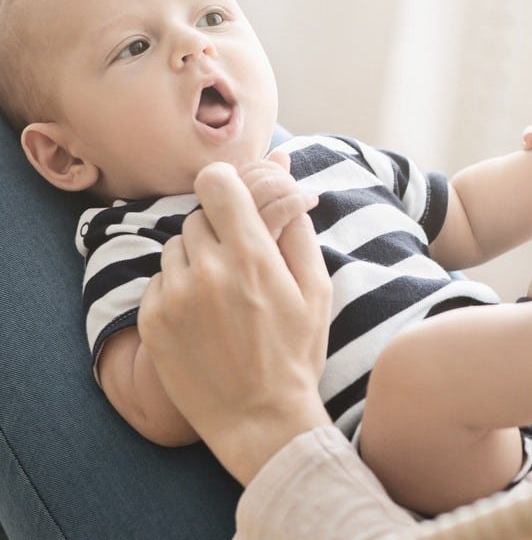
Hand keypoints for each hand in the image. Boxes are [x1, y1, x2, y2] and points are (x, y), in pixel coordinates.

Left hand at [137, 162, 332, 484]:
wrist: (259, 419)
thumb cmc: (296, 352)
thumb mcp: (316, 288)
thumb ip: (297, 228)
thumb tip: (286, 176)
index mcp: (252, 256)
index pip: (216, 182)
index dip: (226, 183)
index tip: (236, 200)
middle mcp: (207, 270)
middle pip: (198, 215)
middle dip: (220, 230)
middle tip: (242, 262)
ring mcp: (174, 296)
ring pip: (177, 247)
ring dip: (198, 259)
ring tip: (223, 295)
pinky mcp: (151, 320)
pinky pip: (160, 280)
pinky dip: (179, 288)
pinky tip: (204, 318)